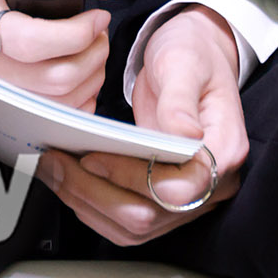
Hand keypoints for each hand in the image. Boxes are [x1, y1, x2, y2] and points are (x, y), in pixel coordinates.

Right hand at [0, 0, 134, 111]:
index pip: (32, 41)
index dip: (77, 33)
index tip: (97, 17)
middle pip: (51, 78)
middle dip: (93, 55)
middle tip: (99, 32)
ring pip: (53, 105)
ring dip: (89, 79)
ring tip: (91, 50)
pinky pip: (44, 121)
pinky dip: (74, 103)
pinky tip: (79, 77)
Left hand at [40, 5, 246, 244]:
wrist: (196, 53)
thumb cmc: (194, 53)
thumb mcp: (184, 62)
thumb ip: (179, 98)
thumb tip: (185, 133)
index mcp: (223, 150)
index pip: (177, 190)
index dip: (131, 179)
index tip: (93, 156)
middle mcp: (210, 184)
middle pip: (148, 215)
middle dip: (95, 193)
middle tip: (57, 164)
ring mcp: (186, 195)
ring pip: (132, 225)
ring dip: (86, 202)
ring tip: (54, 170)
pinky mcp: (162, 194)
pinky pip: (126, 217)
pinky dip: (93, 204)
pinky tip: (69, 178)